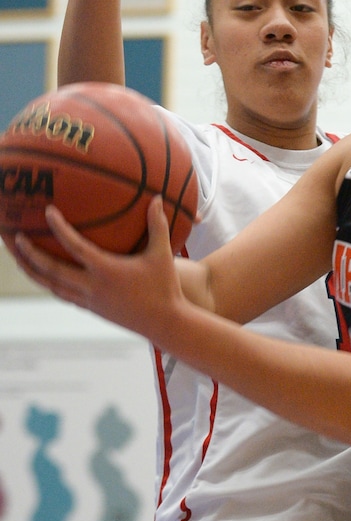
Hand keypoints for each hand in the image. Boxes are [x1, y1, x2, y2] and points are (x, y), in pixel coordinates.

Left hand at [14, 198, 183, 344]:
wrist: (164, 323)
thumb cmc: (165, 287)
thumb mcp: (162, 254)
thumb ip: (157, 225)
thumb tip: (156, 197)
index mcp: (106, 271)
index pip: (75, 247)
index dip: (59, 228)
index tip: (47, 211)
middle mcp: (92, 287)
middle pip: (51, 271)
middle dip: (29, 254)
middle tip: (13, 237)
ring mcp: (89, 301)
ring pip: (52, 286)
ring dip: (33, 272)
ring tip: (18, 258)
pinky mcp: (91, 309)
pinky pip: (63, 294)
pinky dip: (50, 283)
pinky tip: (44, 275)